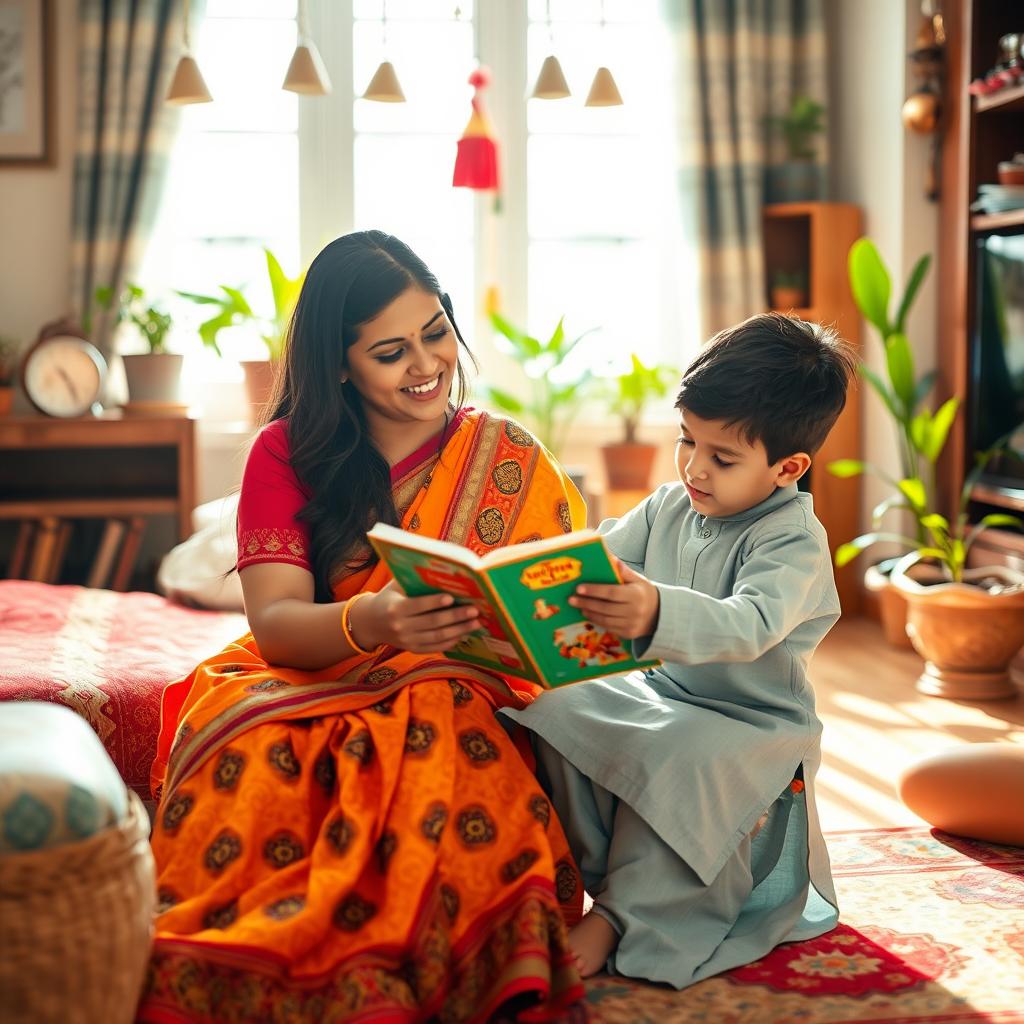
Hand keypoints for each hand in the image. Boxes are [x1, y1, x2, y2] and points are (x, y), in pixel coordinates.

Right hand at [350, 580, 480, 653]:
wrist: (370, 623)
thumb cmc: (389, 598)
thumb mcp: (395, 586)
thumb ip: (413, 580)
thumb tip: (441, 569)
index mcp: (396, 608)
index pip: (418, 605)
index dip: (435, 602)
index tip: (452, 597)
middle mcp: (401, 627)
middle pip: (432, 623)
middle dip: (456, 617)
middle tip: (474, 610)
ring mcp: (407, 641)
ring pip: (437, 637)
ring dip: (459, 630)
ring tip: (476, 623)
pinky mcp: (413, 649)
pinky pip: (435, 647)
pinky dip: (451, 642)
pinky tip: (465, 634)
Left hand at [568, 561, 659, 638]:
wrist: (661, 614)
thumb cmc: (644, 593)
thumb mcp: (638, 580)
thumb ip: (624, 571)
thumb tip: (610, 558)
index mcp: (636, 595)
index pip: (611, 592)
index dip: (594, 591)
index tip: (579, 588)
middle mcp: (634, 611)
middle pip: (605, 608)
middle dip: (586, 603)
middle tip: (571, 599)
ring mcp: (631, 624)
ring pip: (605, 620)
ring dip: (589, 613)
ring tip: (578, 606)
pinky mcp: (629, 634)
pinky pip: (609, 628)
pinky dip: (597, 621)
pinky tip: (589, 614)